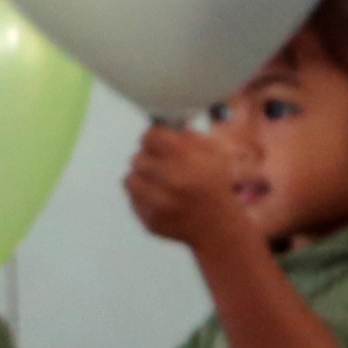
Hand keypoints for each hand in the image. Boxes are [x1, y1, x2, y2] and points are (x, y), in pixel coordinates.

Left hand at [122, 122, 247, 252]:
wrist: (218, 226)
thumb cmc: (215, 185)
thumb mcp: (212, 152)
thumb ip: (186, 135)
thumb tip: (161, 122)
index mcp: (186, 157)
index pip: (150, 136)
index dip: (154, 138)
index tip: (157, 142)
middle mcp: (171, 179)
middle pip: (138, 157)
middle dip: (149, 160)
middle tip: (162, 165)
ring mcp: (159, 202)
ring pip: (130, 178)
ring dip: (142, 178)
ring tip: (159, 182)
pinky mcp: (150, 219)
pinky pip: (133, 199)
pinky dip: (143, 197)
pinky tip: (161, 198)